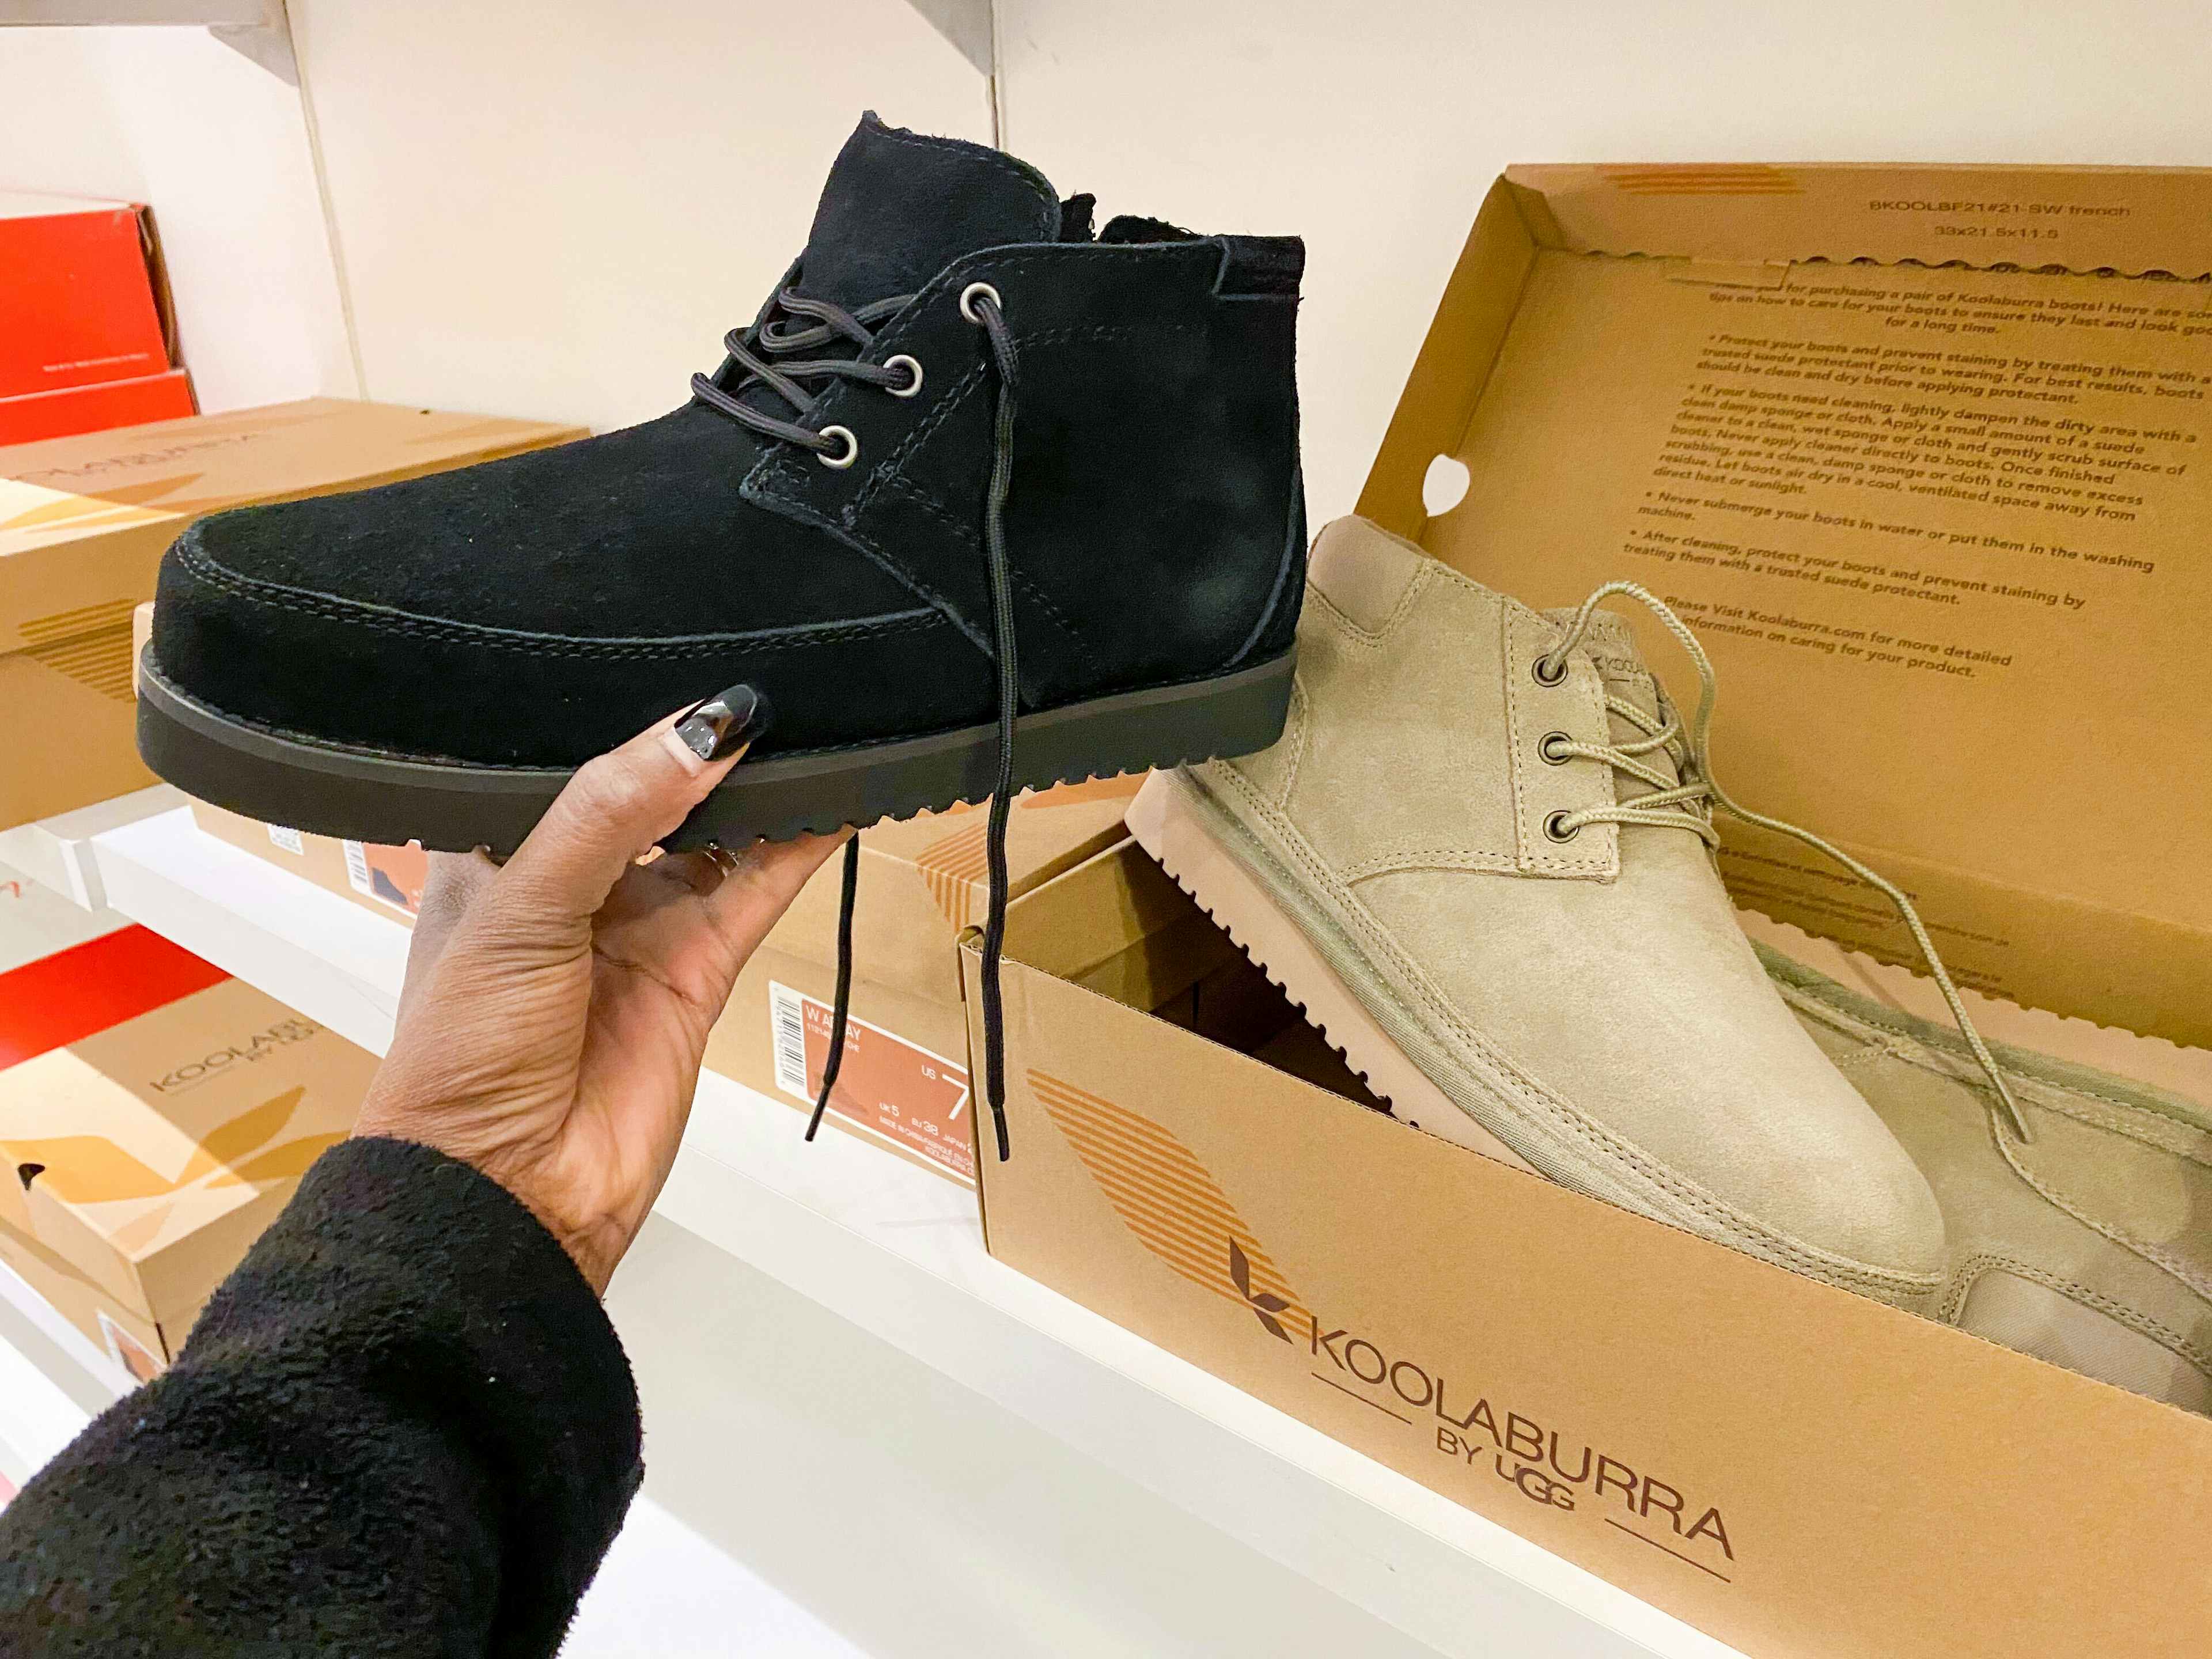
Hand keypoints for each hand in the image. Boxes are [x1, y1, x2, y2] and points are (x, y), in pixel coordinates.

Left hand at [352, 687, 844, 1292]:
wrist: (505, 1194)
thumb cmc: (469, 1045)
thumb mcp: (520, 907)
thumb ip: (612, 812)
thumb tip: (713, 727)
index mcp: (496, 854)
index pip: (563, 760)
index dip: (618, 712)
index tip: (678, 642)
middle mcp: (572, 882)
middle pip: (652, 792)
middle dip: (701, 744)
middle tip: (767, 669)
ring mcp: (642, 927)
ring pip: (715, 835)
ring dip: (758, 785)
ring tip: (814, 713)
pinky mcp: (702, 971)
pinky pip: (757, 890)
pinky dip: (798, 843)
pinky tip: (838, 788)